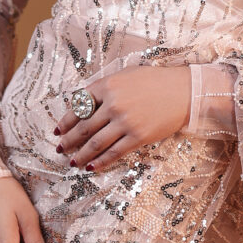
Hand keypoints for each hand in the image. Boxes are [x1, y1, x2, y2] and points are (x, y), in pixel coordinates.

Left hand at [55, 64, 191, 172]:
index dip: (66, 120)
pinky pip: (114, 152)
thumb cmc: (155, 80)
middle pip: (83, 127)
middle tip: (60, 148)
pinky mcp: (137, 137)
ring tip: (72, 161)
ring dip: (80, 154)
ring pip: (95, 143)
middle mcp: (113, 103)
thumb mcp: (126, 75)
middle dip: (69, 140)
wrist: (183, 91)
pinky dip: (100, 161)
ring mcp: (125, 121)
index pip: (79, 105)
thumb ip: (104, 87)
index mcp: (107, 85)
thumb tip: (84, 103)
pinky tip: (91, 167)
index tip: (58, 130)